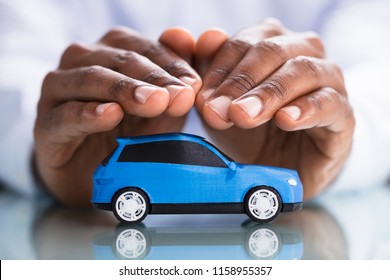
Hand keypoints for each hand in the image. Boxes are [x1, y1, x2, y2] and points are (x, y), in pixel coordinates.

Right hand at [34, 27, 200, 205]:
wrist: (93, 172)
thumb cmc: (129, 132)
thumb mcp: (159, 108)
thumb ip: (173, 77)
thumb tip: (186, 38)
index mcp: (110, 52)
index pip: (142, 47)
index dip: (171, 64)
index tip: (194, 85)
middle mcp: (81, 63)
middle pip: (118, 59)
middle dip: (153, 77)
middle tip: (179, 96)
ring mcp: (59, 92)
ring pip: (90, 78)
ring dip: (124, 89)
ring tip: (153, 102)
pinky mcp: (46, 125)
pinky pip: (65, 115)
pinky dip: (88, 114)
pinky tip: (110, 115)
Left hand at [195, 19, 354, 198]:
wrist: (285, 167)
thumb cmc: (252, 130)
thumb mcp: (224, 106)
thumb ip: (212, 73)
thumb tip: (207, 36)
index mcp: (272, 45)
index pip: (244, 43)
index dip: (219, 69)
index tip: (201, 99)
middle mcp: (302, 53)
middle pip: (272, 51)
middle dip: (240, 81)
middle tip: (217, 111)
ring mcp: (327, 81)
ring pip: (302, 71)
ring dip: (268, 93)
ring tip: (243, 116)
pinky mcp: (343, 114)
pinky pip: (330, 103)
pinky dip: (306, 109)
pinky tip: (285, 120)